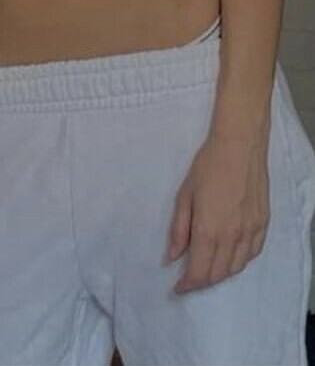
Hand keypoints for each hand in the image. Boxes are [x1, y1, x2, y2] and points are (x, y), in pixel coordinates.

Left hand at [167, 129, 269, 291]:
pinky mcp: (263, 225)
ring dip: (220, 274)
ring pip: (236, 268)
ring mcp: (250, 232)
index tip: (177, 287)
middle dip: (201, 281)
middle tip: (189, 277)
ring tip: (207, 267)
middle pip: (217, 274)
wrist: (239, 146)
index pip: (199, 272)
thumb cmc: (207, 166)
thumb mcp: (184, 195)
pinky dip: (239, 261)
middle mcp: (232, 237)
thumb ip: (179, 229)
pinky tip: (230, 254)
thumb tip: (172, 257)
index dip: (187, 285)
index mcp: (209, 231)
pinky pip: (252, 254)